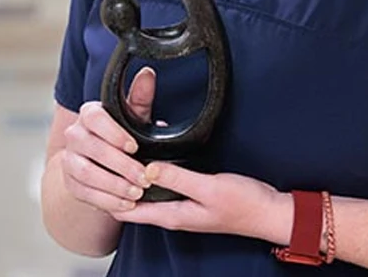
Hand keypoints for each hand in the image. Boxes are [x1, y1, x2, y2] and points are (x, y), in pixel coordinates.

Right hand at [59, 67, 157, 213]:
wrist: (97, 163)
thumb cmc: (120, 136)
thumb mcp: (132, 118)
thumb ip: (139, 98)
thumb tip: (148, 74)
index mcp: (89, 115)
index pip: (95, 118)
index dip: (114, 133)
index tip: (134, 146)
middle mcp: (74, 135)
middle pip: (93, 149)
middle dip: (121, 165)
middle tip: (144, 177)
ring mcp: (69, 160)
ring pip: (87, 173)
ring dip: (114, 185)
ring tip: (137, 192)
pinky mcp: (70, 183)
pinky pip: (86, 194)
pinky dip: (108, 200)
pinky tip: (126, 204)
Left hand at [112, 162, 286, 242]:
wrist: (270, 212)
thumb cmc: (244, 205)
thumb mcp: (209, 188)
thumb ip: (177, 178)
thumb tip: (147, 168)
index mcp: (171, 216)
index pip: (125, 211)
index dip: (106, 193)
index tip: (98, 169)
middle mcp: (172, 212)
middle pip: (130, 202)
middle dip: (113, 183)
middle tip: (102, 155)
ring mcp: (180, 204)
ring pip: (145, 193)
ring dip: (130, 176)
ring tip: (117, 152)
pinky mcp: (190, 195)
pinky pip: (162, 184)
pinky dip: (150, 171)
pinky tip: (148, 153)